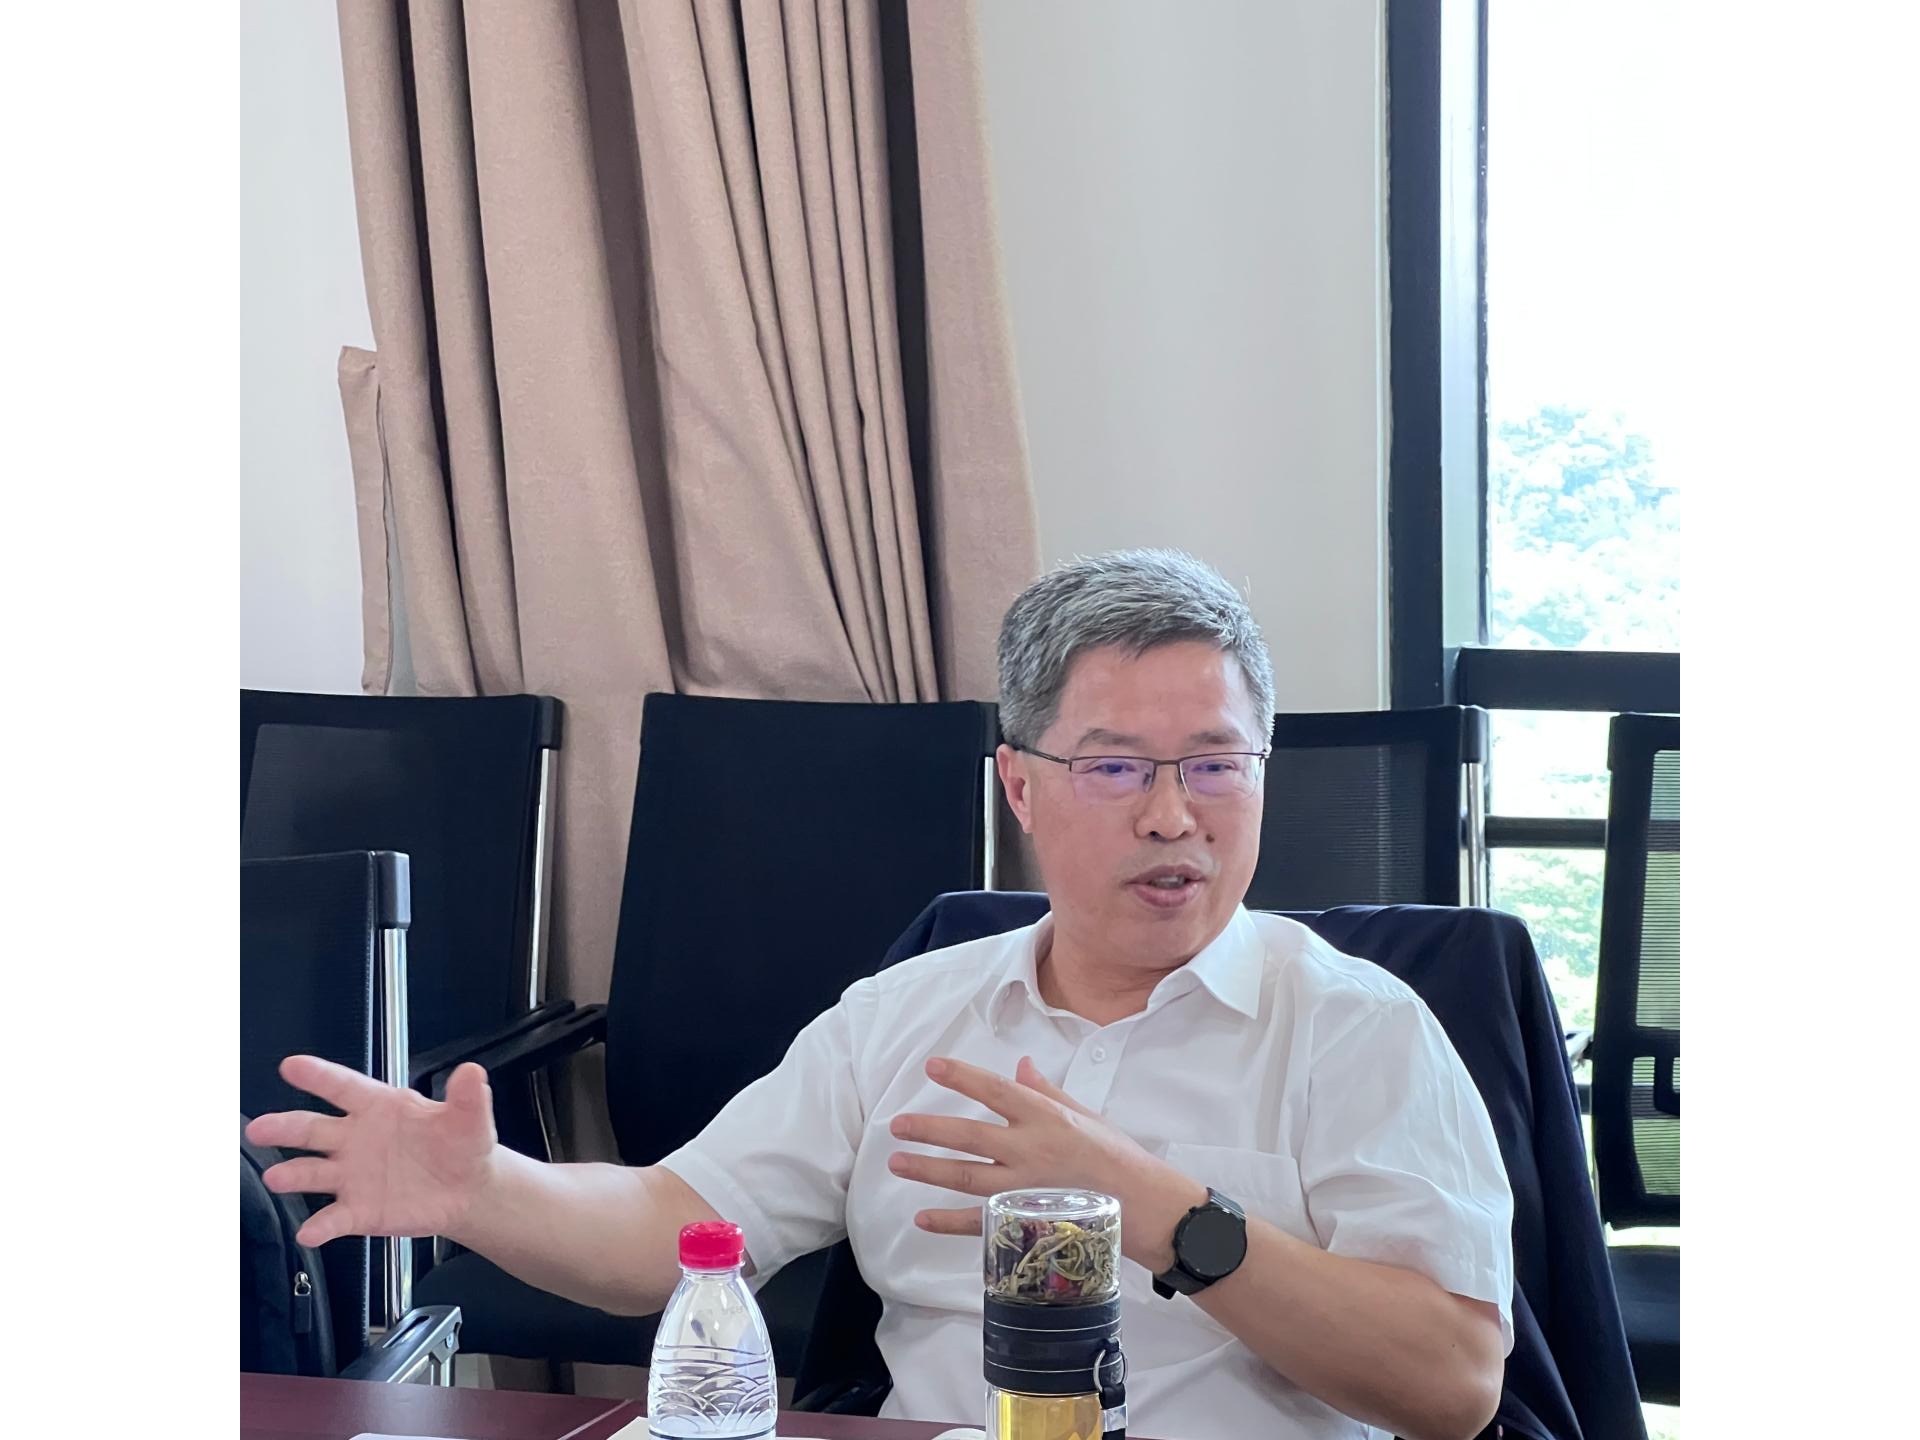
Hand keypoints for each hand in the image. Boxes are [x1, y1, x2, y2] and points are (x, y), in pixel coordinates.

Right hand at [244, 1056, 498, 1246]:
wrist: (468, 1190)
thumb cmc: (461, 1146)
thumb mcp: (470, 1119)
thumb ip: (467, 1098)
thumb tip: (472, 1074)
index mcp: (380, 1108)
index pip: (344, 1087)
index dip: (318, 1076)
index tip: (292, 1066)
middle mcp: (356, 1139)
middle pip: (312, 1129)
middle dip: (284, 1127)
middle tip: (260, 1128)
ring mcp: (353, 1175)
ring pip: (312, 1173)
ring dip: (293, 1175)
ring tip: (276, 1177)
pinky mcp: (358, 1210)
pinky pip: (333, 1218)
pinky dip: (321, 1226)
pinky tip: (311, 1231)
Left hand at [888, 1056, 1205, 1270]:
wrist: (1144, 1206)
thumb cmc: (1116, 1156)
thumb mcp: (1084, 1114)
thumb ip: (1046, 1091)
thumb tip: (1019, 1066)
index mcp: (1046, 1117)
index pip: (996, 1091)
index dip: (962, 1077)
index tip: (932, 1067)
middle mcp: (1031, 1150)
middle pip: (968, 1136)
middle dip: (929, 1130)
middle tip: (896, 1125)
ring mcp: (1025, 1188)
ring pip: (965, 1177)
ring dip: (928, 1170)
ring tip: (897, 1162)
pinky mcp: (1025, 1220)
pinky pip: (979, 1222)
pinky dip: (948, 1222)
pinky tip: (922, 1218)